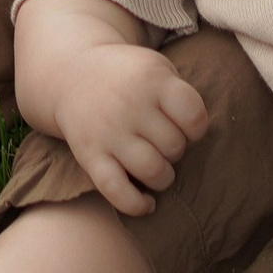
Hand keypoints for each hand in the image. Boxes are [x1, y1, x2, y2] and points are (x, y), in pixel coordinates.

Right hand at [52, 43, 210, 217]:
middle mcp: (130, 106)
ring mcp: (108, 133)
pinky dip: (137, 205)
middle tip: (164, 142)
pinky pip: (117, 191)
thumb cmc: (128, 77)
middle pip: (175, 146)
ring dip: (163, 177)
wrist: (72, 75)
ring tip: (158, 168)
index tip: (187, 125)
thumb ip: (180, 96)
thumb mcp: (156, 68)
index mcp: (152, 81)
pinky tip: (147, 203)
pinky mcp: (89, 157)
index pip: (193, 115)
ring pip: (153, 172)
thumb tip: (200, 136)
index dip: (197, 127)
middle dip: (176, 149)